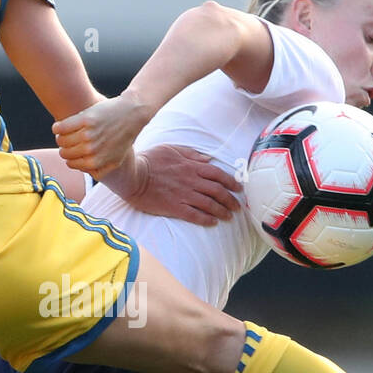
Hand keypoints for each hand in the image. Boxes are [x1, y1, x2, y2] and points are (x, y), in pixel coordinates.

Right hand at [52, 92, 151, 177]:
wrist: (132, 114)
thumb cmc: (124, 136)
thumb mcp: (116, 159)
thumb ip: (102, 169)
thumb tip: (87, 172)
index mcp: (95, 162)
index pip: (70, 163)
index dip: (70, 157)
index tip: (71, 149)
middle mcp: (90, 150)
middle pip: (64, 152)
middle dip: (64, 147)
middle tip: (68, 140)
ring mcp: (87, 134)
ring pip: (61, 140)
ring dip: (60, 136)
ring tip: (65, 132)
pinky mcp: (85, 119)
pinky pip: (60, 127)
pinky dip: (57, 127)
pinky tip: (59, 126)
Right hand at [121, 145, 241, 225]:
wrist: (133, 175)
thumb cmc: (150, 160)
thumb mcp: (172, 149)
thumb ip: (192, 154)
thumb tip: (207, 159)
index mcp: (192, 166)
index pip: (218, 174)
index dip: (231, 182)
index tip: (239, 189)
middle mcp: (191, 181)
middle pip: (218, 191)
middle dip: (231, 200)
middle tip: (237, 207)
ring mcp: (183, 195)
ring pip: (209, 204)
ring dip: (222, 211)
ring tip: (229, 217)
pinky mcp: (174, 207)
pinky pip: (194, 215)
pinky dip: (206, 219)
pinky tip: (213, 222)